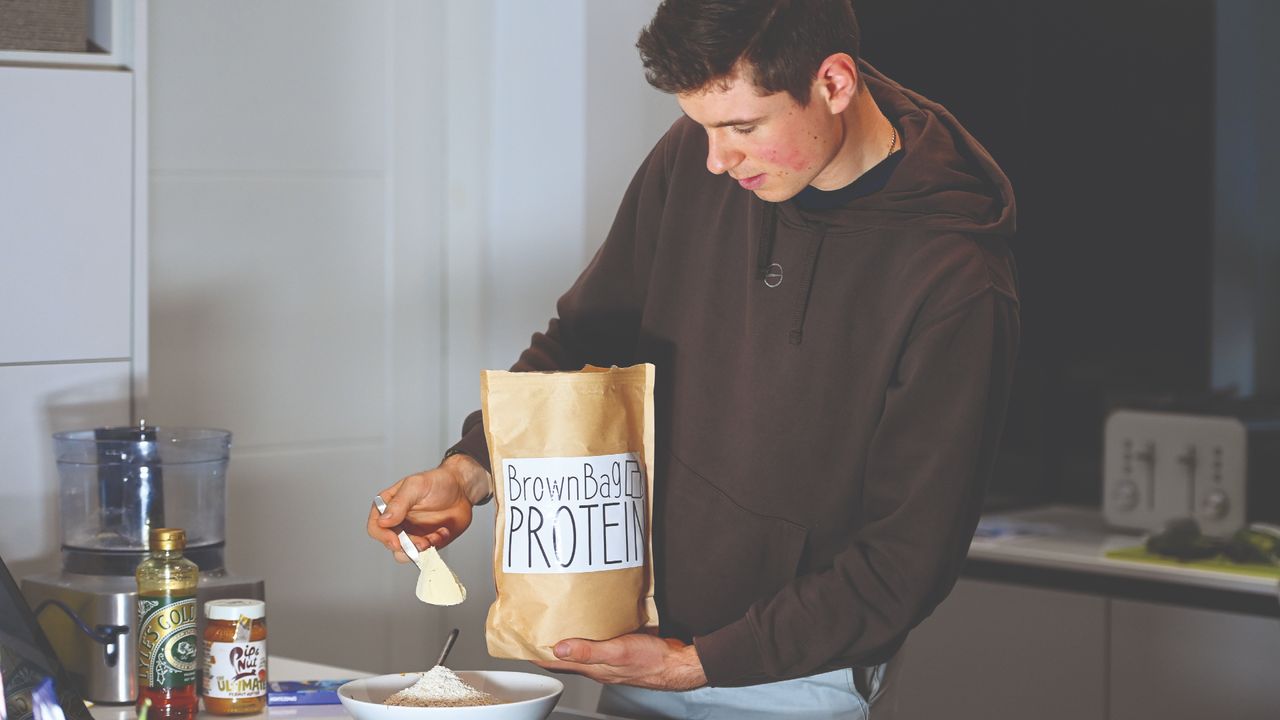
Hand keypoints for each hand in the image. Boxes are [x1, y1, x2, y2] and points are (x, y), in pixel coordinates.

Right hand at [367, 454, 489, 559]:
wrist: (462, 489)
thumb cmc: (438, 481)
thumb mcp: (416, 486)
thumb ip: (399, 503)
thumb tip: (384, 521)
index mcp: (389, 507)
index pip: (375, 527)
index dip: (383, 537)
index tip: (396, 541)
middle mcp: (397, 522)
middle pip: (391, 544)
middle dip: (408, 546)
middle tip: (423, 541)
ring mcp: (412, 533)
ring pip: (406, 553)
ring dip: (421, 549)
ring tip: (435, 537)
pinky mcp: (426, 541)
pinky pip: (425, 554)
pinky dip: (435, 546)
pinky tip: (443, 532)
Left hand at [533, 633, 706, 690]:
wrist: (678, 663)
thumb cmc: (651, 661)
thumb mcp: (617, 652)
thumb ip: (589, 650)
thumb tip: (559, 648)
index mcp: (592, 668)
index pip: (555, 663)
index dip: (536, 654)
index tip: (521, 641)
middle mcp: (598, 664)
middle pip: (565, 655)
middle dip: (548, 642)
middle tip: (536, 623)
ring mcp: (610, 656)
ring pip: (582, 646)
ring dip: (569, 634)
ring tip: (558, 616)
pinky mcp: (622, 647)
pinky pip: (600, 637)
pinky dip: (591, 628)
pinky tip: (594, 616)